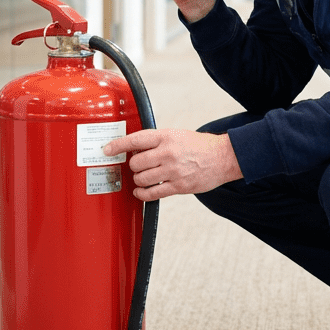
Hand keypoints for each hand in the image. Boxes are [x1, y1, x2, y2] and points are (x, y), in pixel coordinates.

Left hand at [104, 128, 241, 199]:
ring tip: (142, 177)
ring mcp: (173, 171)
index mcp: (166, 136)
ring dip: (138, 180)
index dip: (117, 146)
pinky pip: (153, 193)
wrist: (222, 157)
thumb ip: (156, 141)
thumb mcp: (176, 134)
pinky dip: (142, 194)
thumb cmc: (198, 145)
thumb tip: (134, 149)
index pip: (135, 140)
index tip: (107, 150)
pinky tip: (141, 192)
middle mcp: (168, 153)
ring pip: (141, 179)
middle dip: (132, 166)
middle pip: (135, 163)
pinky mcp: (178, 186)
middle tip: (137, 165)